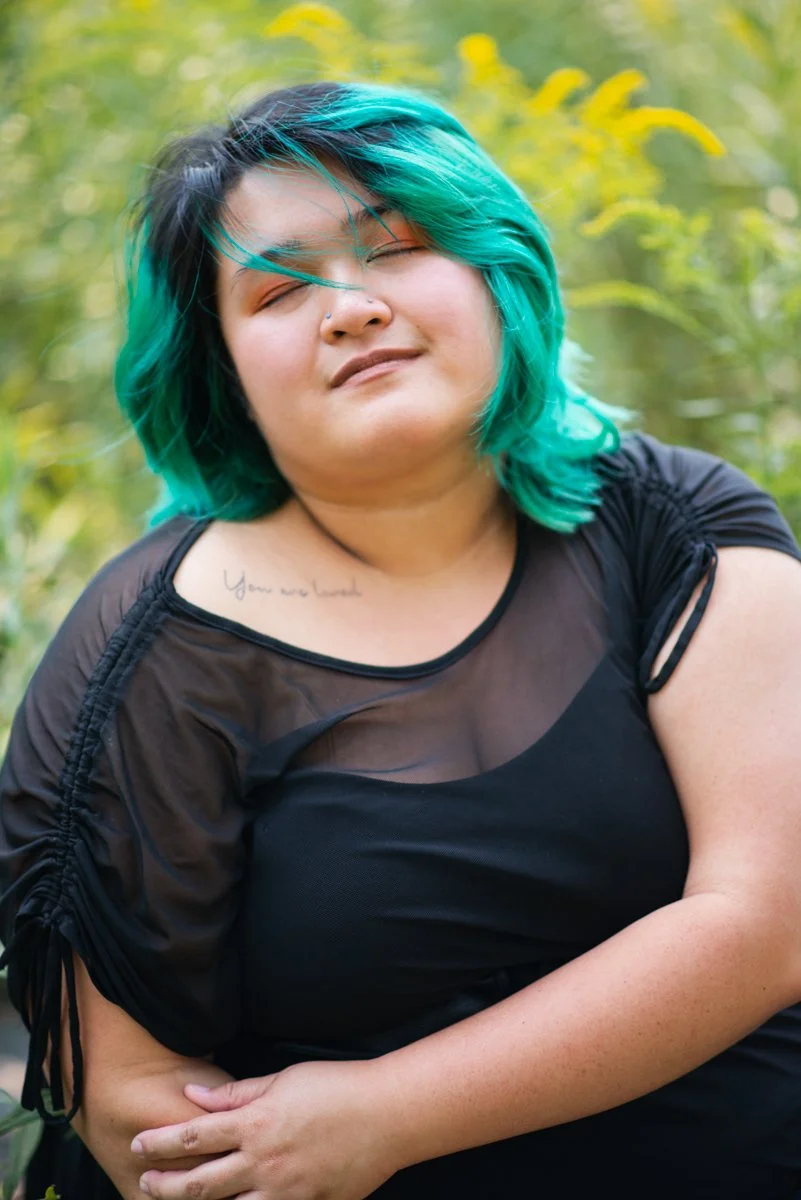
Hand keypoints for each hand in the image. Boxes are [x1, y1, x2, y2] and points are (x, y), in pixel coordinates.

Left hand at [131, 1059, 402, 1198]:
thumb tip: (195, 1094)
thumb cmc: (337, 1086)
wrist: (387, 1115)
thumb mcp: (284, 1078)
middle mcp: (262, 1162)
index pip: (194, 1137)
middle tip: (144, 1184)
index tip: (137, 1144)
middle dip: (166, 1187)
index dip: (161, 1142)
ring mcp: (284, 1192)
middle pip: (200, 1184)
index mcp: (255, 1123)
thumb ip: (237, 1092)